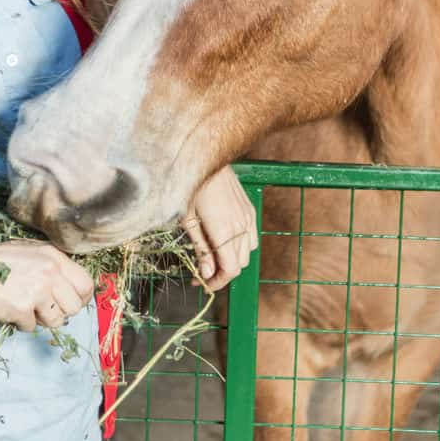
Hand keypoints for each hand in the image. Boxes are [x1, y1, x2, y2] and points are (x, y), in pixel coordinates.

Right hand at [0, 240, 95, 331]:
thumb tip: (71, 290)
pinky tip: (8, 309)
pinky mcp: (22, 308)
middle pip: (75, 307)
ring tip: (24, 307)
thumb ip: (52, 267)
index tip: (70, 304)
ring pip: (57, 321)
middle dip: (61, 313)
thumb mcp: (30, 253)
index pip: (86, 284)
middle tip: (43, 309)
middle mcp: (50, 271)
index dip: (81, 299)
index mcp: (54, 256)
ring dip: (41, 320)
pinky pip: (32, 327)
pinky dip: (20, 323)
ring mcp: (37, 290)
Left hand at [182, 166, 256, 291]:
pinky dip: (240, 247)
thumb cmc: (191, 186)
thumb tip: (207, 272)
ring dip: (232, 260)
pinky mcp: (250, 210)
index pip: (230, 269)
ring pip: (247, 253)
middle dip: (222, 273)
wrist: (205, 157)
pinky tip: (224, 242)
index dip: (217, 282)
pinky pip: (251, 237)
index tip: (202, 283)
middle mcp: (242, 226)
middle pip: (240, 264)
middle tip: (202, 273)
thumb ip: (200, 248)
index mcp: (226, 230)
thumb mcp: (187, 220)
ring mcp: (249, 217)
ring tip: (212, 258)